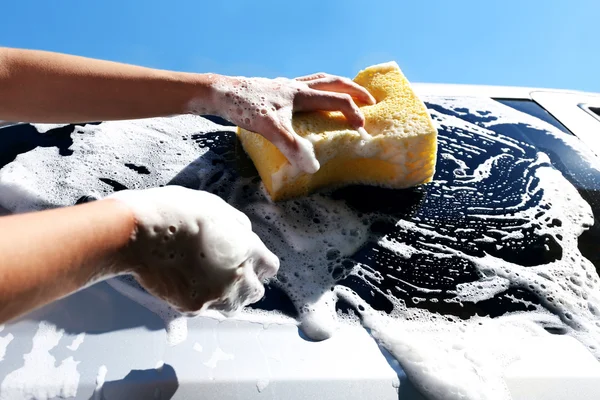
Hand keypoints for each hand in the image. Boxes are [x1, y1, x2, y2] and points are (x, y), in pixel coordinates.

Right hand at [108, 186, 278, 315]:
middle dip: (245, 284)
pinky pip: (204, 309)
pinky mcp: (193, 307)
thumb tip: (243, 236)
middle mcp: (238, 277)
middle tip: (226, 273)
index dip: (258, 264)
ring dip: (225, 297)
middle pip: (255, 292)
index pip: (269, 267)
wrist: (140, 232)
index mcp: (248, 249)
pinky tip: (185, 282)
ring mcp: (216, 295)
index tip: (248, 262)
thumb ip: (237, 227)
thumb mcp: (216, 208)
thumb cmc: (177, 211)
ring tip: (207, 281)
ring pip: (232, 307)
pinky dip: (199, 299)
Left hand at [210, 73, 375, 173]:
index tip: (363, 129)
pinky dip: (315, 90)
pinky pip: (303, 85)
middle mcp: (296, 86)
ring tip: (345, 94)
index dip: (353, 114)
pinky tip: (308, 101)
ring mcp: (285, 86)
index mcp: (300, 93)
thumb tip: (313, 167)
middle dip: (354, 90)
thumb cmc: (244, 107)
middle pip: (333, 82)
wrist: (219, 93)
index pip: (336, 100)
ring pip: (318, 80)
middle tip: (370, 100)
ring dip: (336, 85)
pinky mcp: (274, 90)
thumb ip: (292, 146)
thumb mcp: (269, 129)